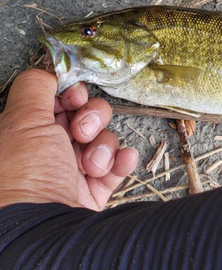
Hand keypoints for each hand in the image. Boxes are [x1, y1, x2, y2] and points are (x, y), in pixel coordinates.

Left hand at [0, 69, 137, 210]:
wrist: (45, 227)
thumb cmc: (27, 176)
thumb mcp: (22, 121)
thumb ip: (35, 87)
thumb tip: (47, 70)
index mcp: (32, 130)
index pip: (60, 99)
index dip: (72, 94)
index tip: (75, 97)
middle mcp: (54, 146)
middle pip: (87, 114)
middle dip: (91, 118)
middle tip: (81, 132)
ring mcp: (77, 167)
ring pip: (105, 137)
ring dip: (103, 147)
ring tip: (90, 165)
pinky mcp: (97, 185)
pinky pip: (119, 163)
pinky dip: (122, 161)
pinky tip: (117, 164)